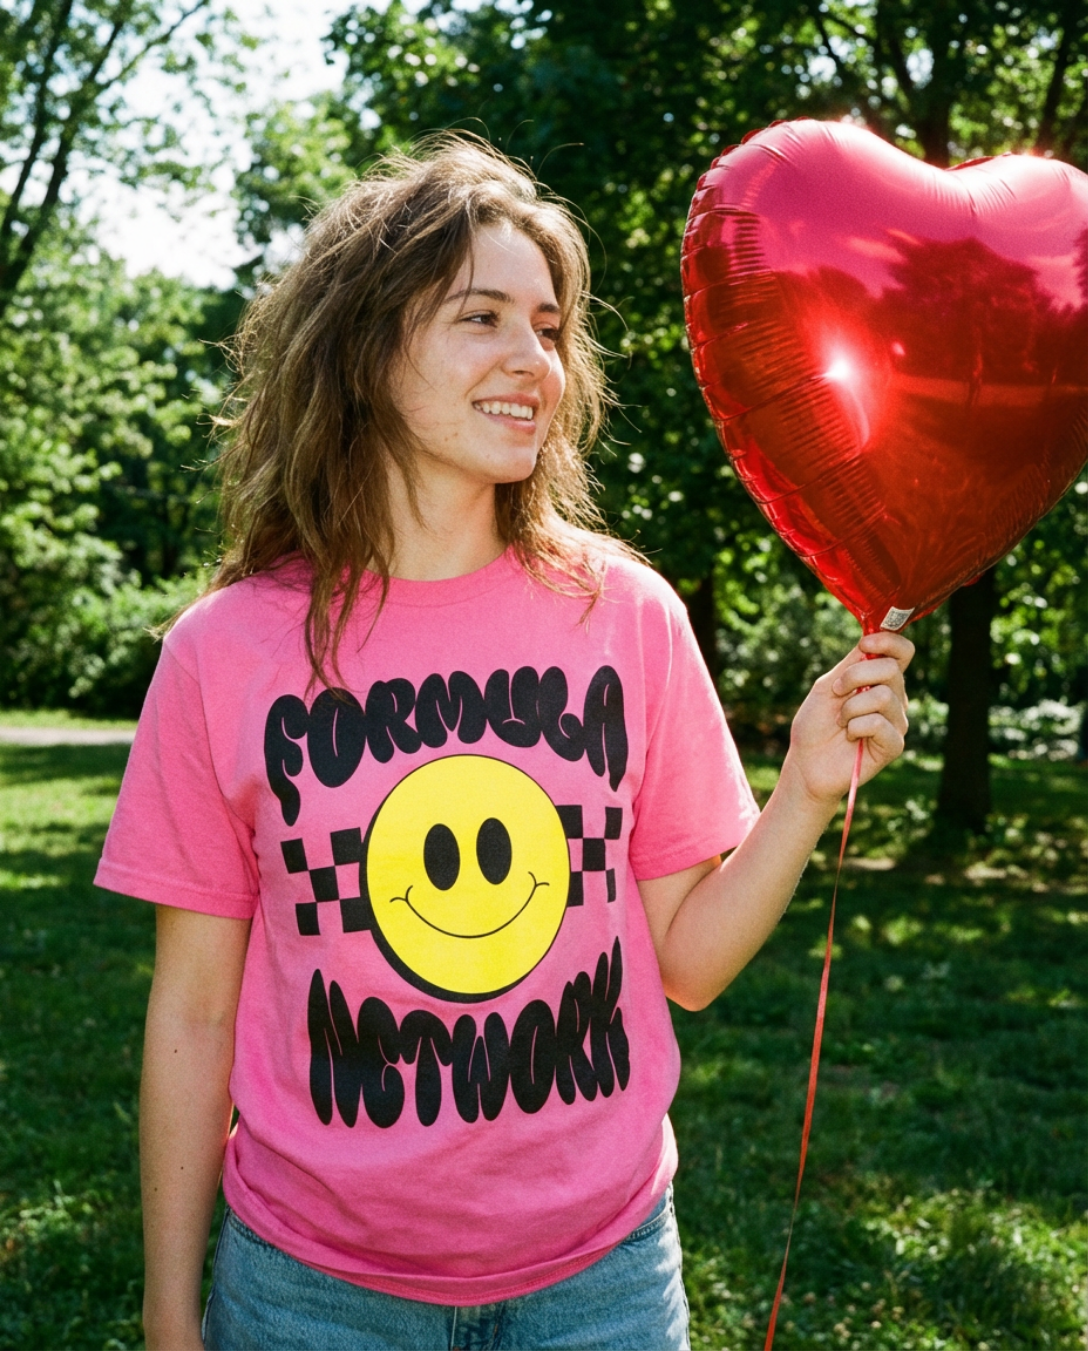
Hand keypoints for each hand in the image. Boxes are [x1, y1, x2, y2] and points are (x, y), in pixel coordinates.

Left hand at [781, 630, 913, 810]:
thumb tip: (870, 639)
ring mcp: (896, 722)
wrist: (806, 763)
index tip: (865, 645)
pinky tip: (850, 737)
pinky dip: (856, 727)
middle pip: (891, 669)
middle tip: (837, 693)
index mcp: (879, 681)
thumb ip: (850, 665)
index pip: (902, 652)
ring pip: (883, 696)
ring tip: (841, 722)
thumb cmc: (814, 725)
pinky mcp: (894, 745)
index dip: (889, 642)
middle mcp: (894, 698)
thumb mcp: (827, 687)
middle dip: (855, 676)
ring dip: (850, 707)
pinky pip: (879, 723)